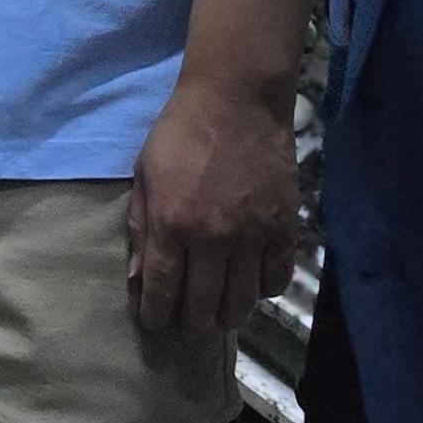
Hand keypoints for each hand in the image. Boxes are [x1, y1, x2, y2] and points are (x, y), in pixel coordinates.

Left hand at [126, 75, 299, 333]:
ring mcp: (253, 235)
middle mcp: (212, 238)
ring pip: (242, 301)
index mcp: (171, 224)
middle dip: (191, 323)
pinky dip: (262, 291)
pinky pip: (276, 278)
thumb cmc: (180, 132)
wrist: (236, 100)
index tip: (155, 322)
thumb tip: (138, 276)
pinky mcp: (284, 227)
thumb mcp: (145, 175)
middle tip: (187, 323)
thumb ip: (141, 226)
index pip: (163, 290)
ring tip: (218, 315)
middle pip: (204, 305)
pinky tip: (250, 287)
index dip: (157, 315)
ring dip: (227, 316)